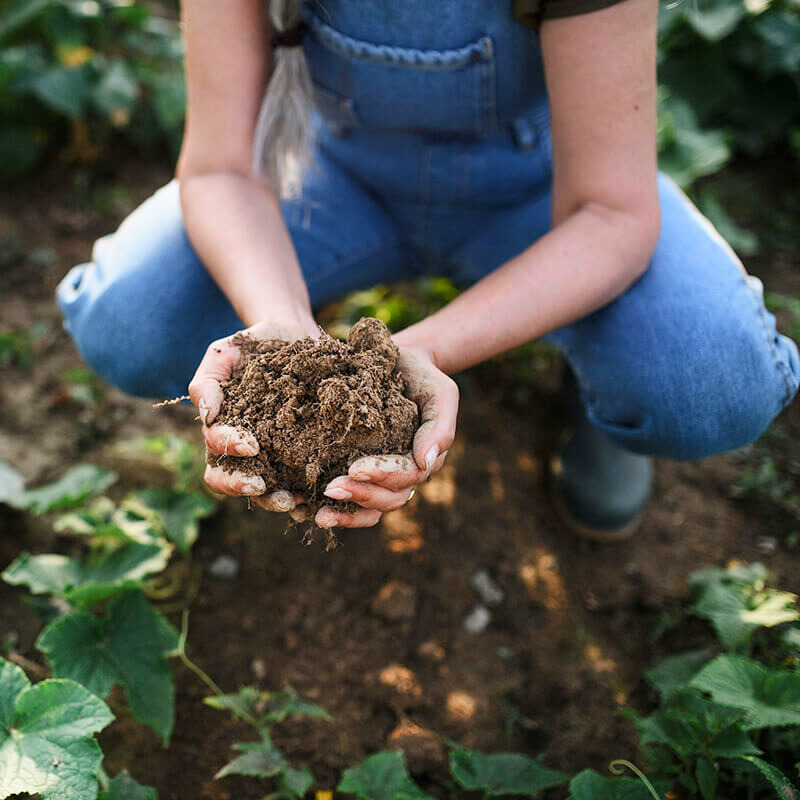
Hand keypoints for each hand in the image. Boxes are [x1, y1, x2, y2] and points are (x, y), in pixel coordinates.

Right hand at [188, 318, 317, 517]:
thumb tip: (207, 415)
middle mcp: (245, 449)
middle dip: (244, 487)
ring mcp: (273, 455)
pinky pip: (300, 482)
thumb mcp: (225, 353)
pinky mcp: (302, 455)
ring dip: (275, 499)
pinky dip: (307, 495)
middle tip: (262, 486)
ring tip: (294, 501)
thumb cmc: (253, 345)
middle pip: (233, 481)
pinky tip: (318, 497)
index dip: (229, 451)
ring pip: (265, 490)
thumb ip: (208, 381)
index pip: (215, 450)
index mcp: (222, 429)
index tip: (250, 445)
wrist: (295, 337)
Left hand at [314, 345, 458, 528]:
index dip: (383, 476)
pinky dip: (332, 509)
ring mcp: (380, 477)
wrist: (397, 363)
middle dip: (360, 496)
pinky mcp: (356, 471)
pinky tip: (306, 510)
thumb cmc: (422, 377)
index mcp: (422, 460)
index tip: (355, 468)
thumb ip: (440, 427)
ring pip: (369, 508)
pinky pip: (349, 501)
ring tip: (319, 514)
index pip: (407, 476)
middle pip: (387, 499)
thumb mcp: (440, 393)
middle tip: (331, 489)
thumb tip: (426, 462)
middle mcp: (402, 475)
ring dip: (345, 513)